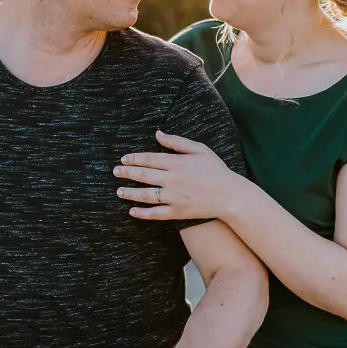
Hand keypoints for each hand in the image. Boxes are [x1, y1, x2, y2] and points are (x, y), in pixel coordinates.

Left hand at [116, 131, 244, 221]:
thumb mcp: (200, 150)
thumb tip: (157, 133)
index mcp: (178, 162)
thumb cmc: (217, 170)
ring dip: (130, 192)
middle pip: (144, 175)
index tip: (124, 159)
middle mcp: (173, 179)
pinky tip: (132, 211)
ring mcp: (174, 197)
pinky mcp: (177, 212)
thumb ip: (177, 142)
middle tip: (116, 171)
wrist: (230, 196)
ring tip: (119, 191)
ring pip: (146, 194)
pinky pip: (155, 213)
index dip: (134, 159)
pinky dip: (142, 213)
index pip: (150, 159)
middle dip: (127, 173)